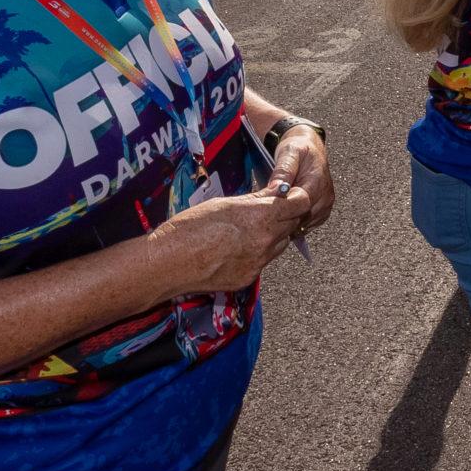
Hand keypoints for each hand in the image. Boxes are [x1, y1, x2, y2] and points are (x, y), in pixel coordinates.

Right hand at [149, 184, 312, 295]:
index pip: (301, 203)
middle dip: (286, 216)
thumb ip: (255, 200)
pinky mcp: (249, 278)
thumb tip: (275, 193)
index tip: (288, 194)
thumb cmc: (190, 228)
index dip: (296, 197)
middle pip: (293, 224)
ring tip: (250, 229)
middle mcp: (266, 240)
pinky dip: (257, 253)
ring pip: (280, 244)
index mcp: (261, 216)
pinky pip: (263, 262)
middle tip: (268, 210)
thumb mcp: (225, 204)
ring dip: (274, 235)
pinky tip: (237, 248)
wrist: (169, 263)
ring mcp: (258, 262)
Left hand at [267, 126, 332, 231]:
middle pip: (302, 217)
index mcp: (318, 181)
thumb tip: (278, 188)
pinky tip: (284, 214)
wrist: (309, 148)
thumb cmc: (299, 148)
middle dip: (283, 216)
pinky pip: (306, 225)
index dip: (283, 208)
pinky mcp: (322, 212)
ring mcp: (325, 205)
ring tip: (275, 211)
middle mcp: (326, 196)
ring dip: (288, 221)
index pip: (301, 204)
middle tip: (267, 211)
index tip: (267, 206)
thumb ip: (284, 171)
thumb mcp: (289, 152)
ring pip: (303, 224)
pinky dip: (294, 223)